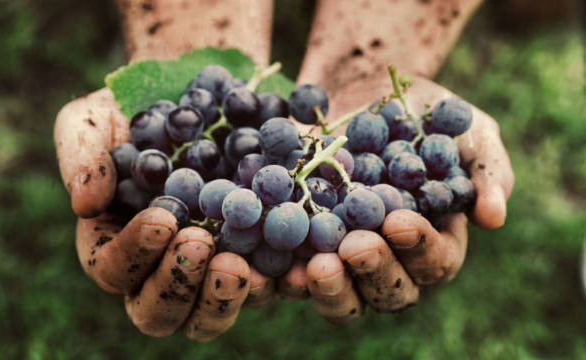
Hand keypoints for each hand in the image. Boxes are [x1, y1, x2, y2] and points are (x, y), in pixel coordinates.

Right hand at [54, 88, 276, 340]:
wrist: (201, 95)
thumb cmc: (138, 110)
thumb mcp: (96, 118)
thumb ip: (81, 155)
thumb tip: (85, 203)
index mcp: (118, 244)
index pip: (114, 269)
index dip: (134, 253)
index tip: (163, 220)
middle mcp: (162, 267)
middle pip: (160, 311)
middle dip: (178, 284)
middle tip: (201, 245)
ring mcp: (210, 266)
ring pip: (209, 315)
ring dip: (223, 299)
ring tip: (240, 266)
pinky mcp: (255, 257)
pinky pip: (265, 287)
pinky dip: (277, 283)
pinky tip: (292, 265)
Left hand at [285, 75, 513, 320]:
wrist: (364, 88)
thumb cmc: (424, 114)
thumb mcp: (467, 131)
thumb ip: (486, 171)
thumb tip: (494, 218)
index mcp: (433, 240)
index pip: (435, 261)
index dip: (420, 248)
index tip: (400, 221)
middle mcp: (389, 257)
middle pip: (387, 291)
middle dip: (373, 272)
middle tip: (356, 248)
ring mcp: (343, 252)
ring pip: (341, 292)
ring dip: (329, 287)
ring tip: (315, 267)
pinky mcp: (302, 240)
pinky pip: (292, 268)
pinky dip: (281, 272)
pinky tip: (271, 263)